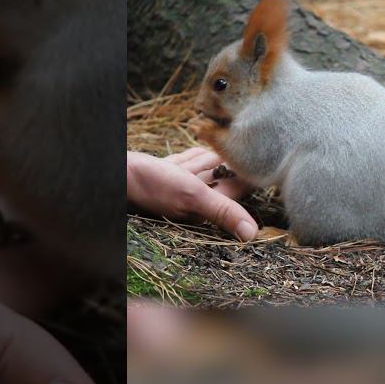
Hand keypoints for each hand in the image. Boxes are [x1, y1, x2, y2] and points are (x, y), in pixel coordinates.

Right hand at [127, 148, 256, 239]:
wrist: (116, 171)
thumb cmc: (151, 185)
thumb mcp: (193, 196)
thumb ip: (223, 211)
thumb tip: (252, 235)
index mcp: (202, 205)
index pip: (234, 191)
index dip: (249, 179)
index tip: (268, 167)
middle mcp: (191, 196)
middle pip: (221, 180)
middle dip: (234, 168)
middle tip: (256, 153)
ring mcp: (176, 184)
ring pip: (205, 170)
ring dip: (218, 160)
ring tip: (236, 149)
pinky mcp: (163, 172)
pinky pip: (185, 164)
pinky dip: (196, 157)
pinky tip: (205, 149)